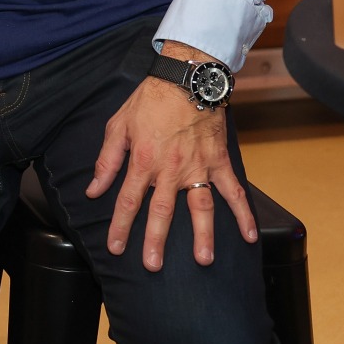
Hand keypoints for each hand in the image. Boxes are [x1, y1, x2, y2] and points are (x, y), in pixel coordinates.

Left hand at [85, 43, 257, 270]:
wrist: (185, 77)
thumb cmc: (149, 101)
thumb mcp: (118, 125)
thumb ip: (107, 160)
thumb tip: (93, 189)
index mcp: (143, 160)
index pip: (127, 200)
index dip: (120, 226)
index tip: (115, 248)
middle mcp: (170, 169)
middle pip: (161, 211)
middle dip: (155, 241)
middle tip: (152, 265)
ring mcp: (197, 166)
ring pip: (200, 207)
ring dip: (202, 235)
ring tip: (202, 259)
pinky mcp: (218, 161)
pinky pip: (233, 191)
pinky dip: (244, 213)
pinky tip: (250, 235)